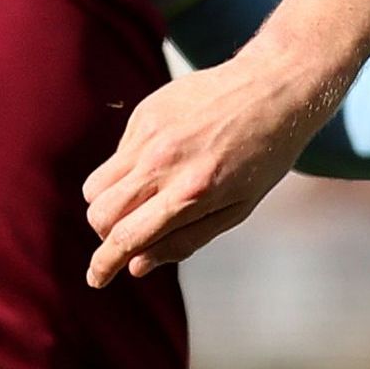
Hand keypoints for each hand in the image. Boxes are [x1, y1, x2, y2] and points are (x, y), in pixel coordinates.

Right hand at [84, 45, 339, 282]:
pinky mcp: (145, 113)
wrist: (273, 89)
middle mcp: (163, 163)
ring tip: (140, 203)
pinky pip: (118, 156)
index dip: (105, 264)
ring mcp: (150, 135)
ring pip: (97, 185)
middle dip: (106, 235)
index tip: (96, 279)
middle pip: (100, 213)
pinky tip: (166, 161)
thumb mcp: (237, 209)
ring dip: (108, 205)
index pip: (127, 237)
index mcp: (191, 194)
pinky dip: (129, 171)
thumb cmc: (264, 157)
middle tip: (126, 237)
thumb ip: (185, 240)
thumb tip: (137, 267)